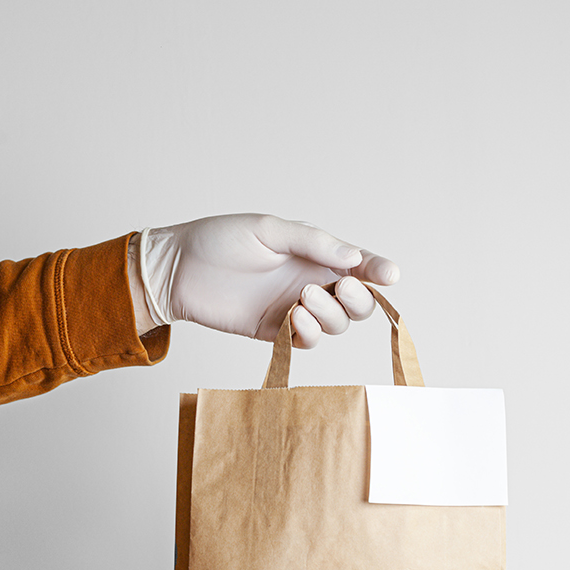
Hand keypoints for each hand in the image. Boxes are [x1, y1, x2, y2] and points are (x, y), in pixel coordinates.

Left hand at [128, 214, 399, 347]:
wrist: (178, 270)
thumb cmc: (220, 240)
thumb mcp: (268, 229)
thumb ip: (312, 243)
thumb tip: (353, 259)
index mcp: (315, 254)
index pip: (359, 265)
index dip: (379, 270)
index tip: (390, 274)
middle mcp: (311, 282)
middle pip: (357, 303)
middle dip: (359, 300)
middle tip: (342, 289)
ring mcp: (295, 310)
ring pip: (336, 325)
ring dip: (329, 315)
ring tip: (302, 299)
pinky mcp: (275, 332)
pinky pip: (307, 340)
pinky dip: (308, 332)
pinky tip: (292, 317)